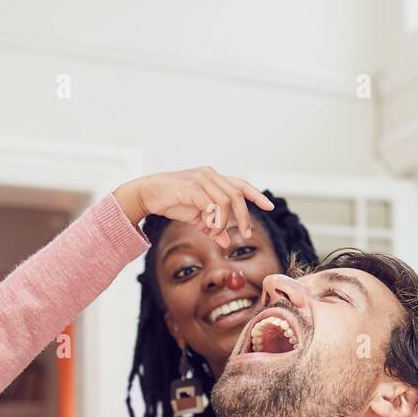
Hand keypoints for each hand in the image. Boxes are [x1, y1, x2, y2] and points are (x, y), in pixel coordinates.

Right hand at [113, 168, 273, 248]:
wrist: (147, 194)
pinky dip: (214, 220)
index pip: (241, 185)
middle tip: (245, 233)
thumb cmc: (172, 202)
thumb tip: (226, 241)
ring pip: (226, 201)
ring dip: (225, 222)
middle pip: (238, 195)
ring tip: (216, 233)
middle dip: (244, 217)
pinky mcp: (191, 187)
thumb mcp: (196, 218)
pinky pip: (211, 205)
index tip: (270, 206)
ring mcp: (201, 179)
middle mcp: (210, 175)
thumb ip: (212, 228)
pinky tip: (209, 229)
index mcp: (214, 179)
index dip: (256, 195)